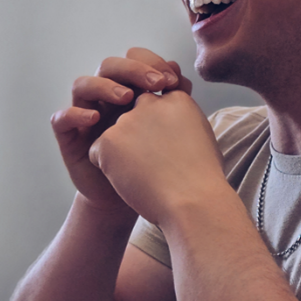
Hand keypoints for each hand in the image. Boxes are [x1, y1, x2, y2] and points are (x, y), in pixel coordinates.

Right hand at [51, 47, 191, 213]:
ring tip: (126, 98)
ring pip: (82, 86)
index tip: (173, 80)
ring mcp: (84, 115)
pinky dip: (76, 114)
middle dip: (132, 70)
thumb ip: (173, 101)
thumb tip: (180, 73)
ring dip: (104, 87)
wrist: (131, 199)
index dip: (151, 62)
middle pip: (109, 67)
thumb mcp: (166, 129)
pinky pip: (62, 118)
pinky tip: (95, 120)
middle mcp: (104, 99)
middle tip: (155, 83)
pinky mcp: (68, 138)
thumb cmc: (152, 162)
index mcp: (129, 91)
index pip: (133, 61)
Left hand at [87, 89, 226, 225]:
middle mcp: (149, 103)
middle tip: (153, 164)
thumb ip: (182, 120)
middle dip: (137, 139)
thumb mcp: (202, 136)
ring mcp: (126, 120)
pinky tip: (128, 179)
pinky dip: (107, 168)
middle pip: (132, 118)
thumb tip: (174, 121)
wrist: (192, 201)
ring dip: (122, 154)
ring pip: (114, 136)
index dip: (157, 129)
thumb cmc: (202, 178)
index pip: (155, 105)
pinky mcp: (107, 140)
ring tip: (144, 174)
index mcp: (175, 99)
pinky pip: (98, 152)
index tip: (167, 148)